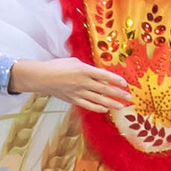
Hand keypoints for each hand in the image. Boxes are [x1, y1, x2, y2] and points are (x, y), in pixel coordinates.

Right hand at [10, 57, 134, 114]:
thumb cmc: (58, 66)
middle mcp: (83, 82)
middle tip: (129, 97)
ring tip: (122, 106)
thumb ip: (88, 69)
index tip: (125, 83)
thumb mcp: (75, 61)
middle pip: (105, 89)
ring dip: (112, 103)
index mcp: (84, 69)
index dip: (116, 80)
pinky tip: (106, 109)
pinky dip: (98, 107)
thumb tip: (100, 76)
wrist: (42, 77)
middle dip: (118, 94)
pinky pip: (88, 105)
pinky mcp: (73, 99)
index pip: (105, 75)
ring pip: (99, 99)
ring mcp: (78, 92)